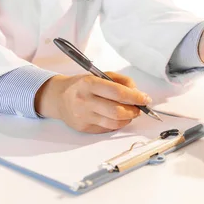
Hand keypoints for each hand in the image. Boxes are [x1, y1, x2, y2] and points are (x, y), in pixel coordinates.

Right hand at [34, 72, 150, 133]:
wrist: (58, 97)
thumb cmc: (82, 85)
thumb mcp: (99, 75)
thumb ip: (121, 81)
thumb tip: (138, 93)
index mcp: (89, 84)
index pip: (118, 93)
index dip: (135, 97)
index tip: (145, 98)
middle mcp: (84, 101)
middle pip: (117, 111)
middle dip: (134, 110)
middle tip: (139, 108)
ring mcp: (83, 117)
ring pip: (114, 123)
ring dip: (128, 119)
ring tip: (130, 112)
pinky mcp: (84, 128)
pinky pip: (107, 128)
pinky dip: (117, 124)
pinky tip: (117, 117)